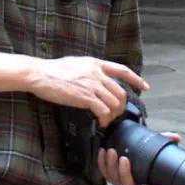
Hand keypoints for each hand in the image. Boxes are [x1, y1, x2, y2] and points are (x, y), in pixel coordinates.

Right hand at [26, 56, 148, 128]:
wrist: (39, 74)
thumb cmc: (53, 71)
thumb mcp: (76, 63)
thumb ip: (89, 70)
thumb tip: (97, 80)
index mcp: (95, 63)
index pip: (122, 70)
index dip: (136, 79)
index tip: (145, 87)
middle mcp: (96, 73)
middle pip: (121, 92)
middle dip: (121, 107)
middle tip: (115, 115)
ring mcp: (92, 84)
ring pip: (115, 103)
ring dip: (113, 115)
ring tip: (106, 120)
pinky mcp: (85, 96)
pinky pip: (104, 110)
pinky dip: (105, 119)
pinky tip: (100, 122)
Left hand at [98, 132, 180, 184]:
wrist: (131, 146)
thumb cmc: (145, 150)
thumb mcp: (156, 145)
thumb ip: (166, 141)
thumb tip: (176, 137)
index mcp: (149, 183)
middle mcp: (134, 184)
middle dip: (124, 173)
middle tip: (124, 158)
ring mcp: (121, 180)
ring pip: (114, 180)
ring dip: (112, 167)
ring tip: (112, 152)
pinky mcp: (109, 174)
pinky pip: (104, 172)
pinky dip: (102, 162)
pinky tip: (103, 151)